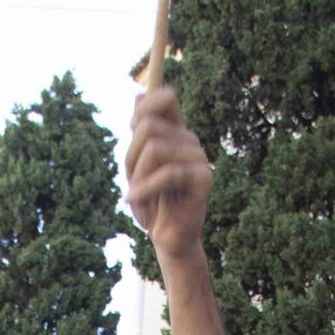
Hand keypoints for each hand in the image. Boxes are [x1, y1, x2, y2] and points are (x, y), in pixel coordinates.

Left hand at [126, 88, 211, 263]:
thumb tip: (138, 95)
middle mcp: (190, 141)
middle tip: (131, 182)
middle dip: (130, 155)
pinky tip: (135, 200)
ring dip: (137, 176)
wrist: (169, 239)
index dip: (144, 108)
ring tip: (137, 196)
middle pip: (147, 126)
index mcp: (176, 133)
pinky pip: (168, 173)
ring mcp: (199, 158)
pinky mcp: (204, 180)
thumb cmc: (152, 203)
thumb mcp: (138, 166)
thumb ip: (139, 133)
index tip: (133, 132)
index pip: (166, 97)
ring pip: (154, 149)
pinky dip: (145, 188)